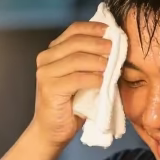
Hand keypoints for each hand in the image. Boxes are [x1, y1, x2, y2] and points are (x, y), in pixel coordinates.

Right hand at [29, 21, 110, 147]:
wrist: (51, 131)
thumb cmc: (69, 105)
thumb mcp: (80, 77)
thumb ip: (87, 60)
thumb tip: (111, 45)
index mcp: (52, 52)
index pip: (73, 30)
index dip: (93, 28)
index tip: (111, 31)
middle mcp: (45, 59)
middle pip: (76, 42)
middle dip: (98, 44)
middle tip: (114, 49)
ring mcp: (45, 74)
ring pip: (76, 59)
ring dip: (97, 61)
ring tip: (111, 66)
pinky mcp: (49, 88)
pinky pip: (77, 79)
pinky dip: (93, 79)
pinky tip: (103, 82)